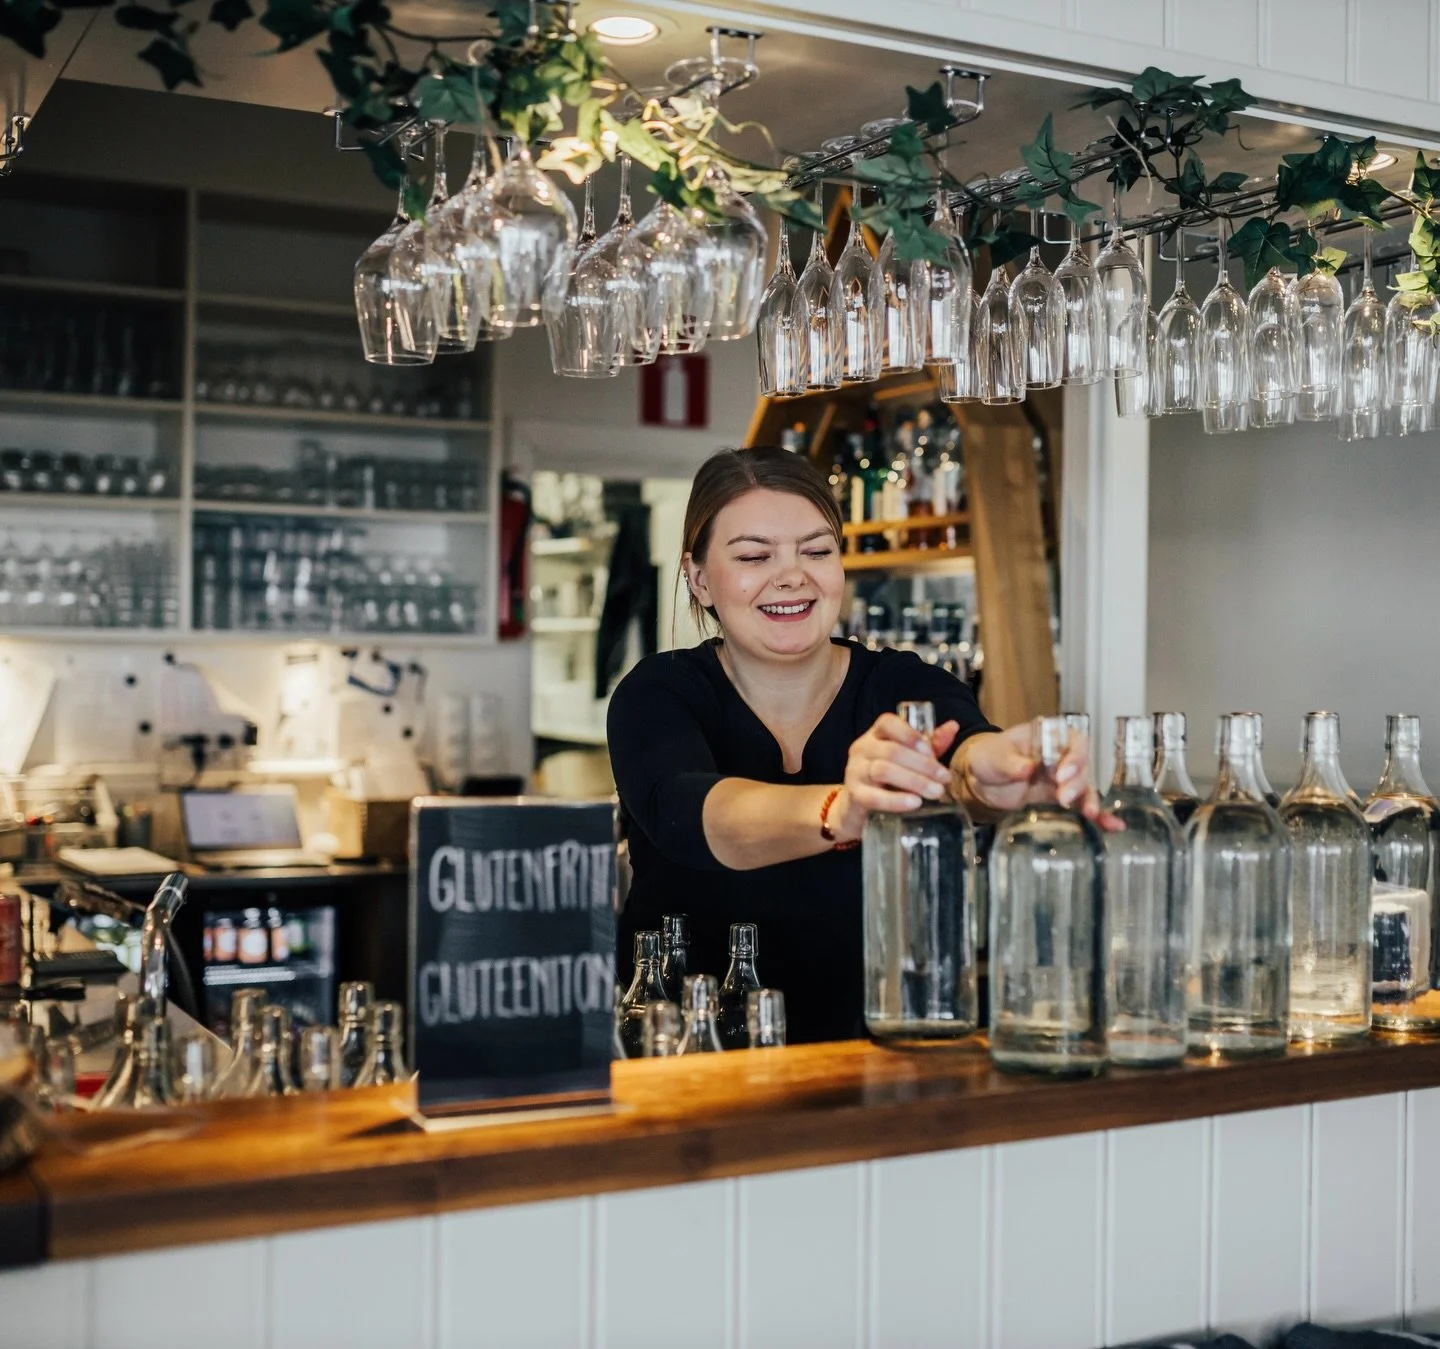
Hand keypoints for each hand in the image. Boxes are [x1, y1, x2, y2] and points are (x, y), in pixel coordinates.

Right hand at [832, 712, 958, 838]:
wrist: (859, 803)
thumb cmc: (889, 776)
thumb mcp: (910, 757)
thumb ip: (930, 743)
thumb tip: (953, 726)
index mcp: (876, 734)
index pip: (887, 723)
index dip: (910, 735)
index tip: (931, 751)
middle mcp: (862, 748)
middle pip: (891, 751)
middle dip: (923, 765)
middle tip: (944, 778)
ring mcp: (855, 771)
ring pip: (883, 771)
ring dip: (914, 781)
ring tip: (936, 792)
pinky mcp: (854, 795)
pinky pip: (873, 797)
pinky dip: (896, 800)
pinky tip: (914, 803)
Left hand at [954, 724, 1122, 829]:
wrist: (982, 780)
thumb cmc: (989, 757)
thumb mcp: (995, 757)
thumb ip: (1011, 763)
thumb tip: (1028, 769)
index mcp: (1049, 736)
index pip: (1073, 741)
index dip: (1073, 757)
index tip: (1062, 774)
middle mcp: (1062, 754)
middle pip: (1082, 766)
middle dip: (1076, 782)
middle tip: (1062, 797)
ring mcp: (1064, 776)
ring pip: (1085, 786)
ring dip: (1088, 799)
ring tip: (1088, 813)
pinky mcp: (1062, 796)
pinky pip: (1083, 804)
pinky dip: (1098, 815)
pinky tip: (1112, 825)